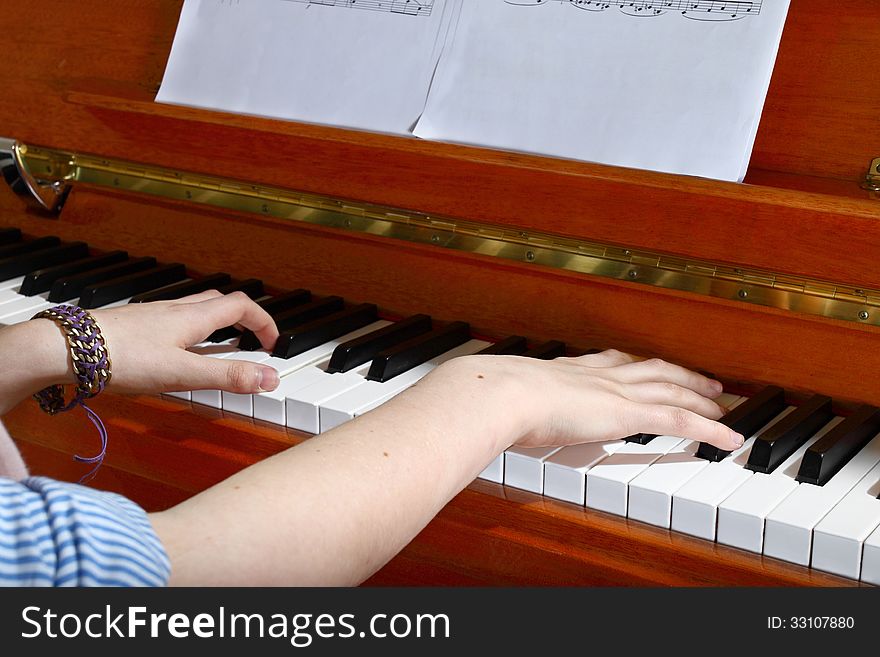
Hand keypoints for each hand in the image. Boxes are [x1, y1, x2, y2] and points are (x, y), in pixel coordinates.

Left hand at [91, 291, 279, 394]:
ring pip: (194, 311)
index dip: (264, 322)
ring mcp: (152, 316)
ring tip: (219, 350)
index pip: (243, 306)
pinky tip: (176, 355)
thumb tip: (270, 378)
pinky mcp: (134, 327)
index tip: (273, 345)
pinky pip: (172, 323)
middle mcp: (175, 310)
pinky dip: (188, 334)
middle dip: (243, 320)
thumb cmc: (121, 358)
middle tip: (251, 342)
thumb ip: (227, 376)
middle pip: (220, 303)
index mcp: (194, 317)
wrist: (64, 348)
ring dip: (215, 326)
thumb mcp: (183, 373)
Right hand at [434, 349, 741, 450]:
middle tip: (705, 381)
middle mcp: (600, 374)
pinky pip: (680, 421)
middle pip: (654, 370)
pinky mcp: (628, 414)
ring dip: (702, 397)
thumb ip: (511, 404)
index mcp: (572, 370)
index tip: (649, 366)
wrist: (501, 394)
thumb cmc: (494, 397)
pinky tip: (729, 438)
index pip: (616, 362)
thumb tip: (495, 414)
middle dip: (682, 374)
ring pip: (674, 391)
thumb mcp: (506, 398)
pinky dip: (710, 429)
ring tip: (724, 405)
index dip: (638, 365)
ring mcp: (617, 392)